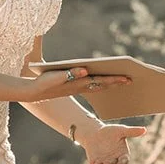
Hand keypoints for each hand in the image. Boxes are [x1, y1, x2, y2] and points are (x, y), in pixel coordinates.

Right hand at [16, 67, 132, 103]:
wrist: (33, 92)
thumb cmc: (44, 82)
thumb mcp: (56, 77)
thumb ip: (70, 73)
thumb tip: (84, 70)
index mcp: (78, 83)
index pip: (100, 80)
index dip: (114, 79)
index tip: (126, 78)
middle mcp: (80, 86)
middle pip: (102, 84)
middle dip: (116, 82)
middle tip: (131, 80)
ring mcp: (77, 88)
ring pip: (98, 86)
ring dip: (110, 83)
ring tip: (122, 81)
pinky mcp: (73, 87)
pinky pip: (91, 87)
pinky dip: (100, 85)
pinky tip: (104, 83)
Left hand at [81, 123, 146, 163]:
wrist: (95, 133)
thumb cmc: (110, 131)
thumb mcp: (121, 130)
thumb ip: (132, 132)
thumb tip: (145, 130)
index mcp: (122, 154)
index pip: (124, 161)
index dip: (122, 163)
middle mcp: (114, 160)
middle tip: (107, 162)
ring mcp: (105, 162)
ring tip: (99, 163)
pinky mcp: (96, 163)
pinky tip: (94, 163)